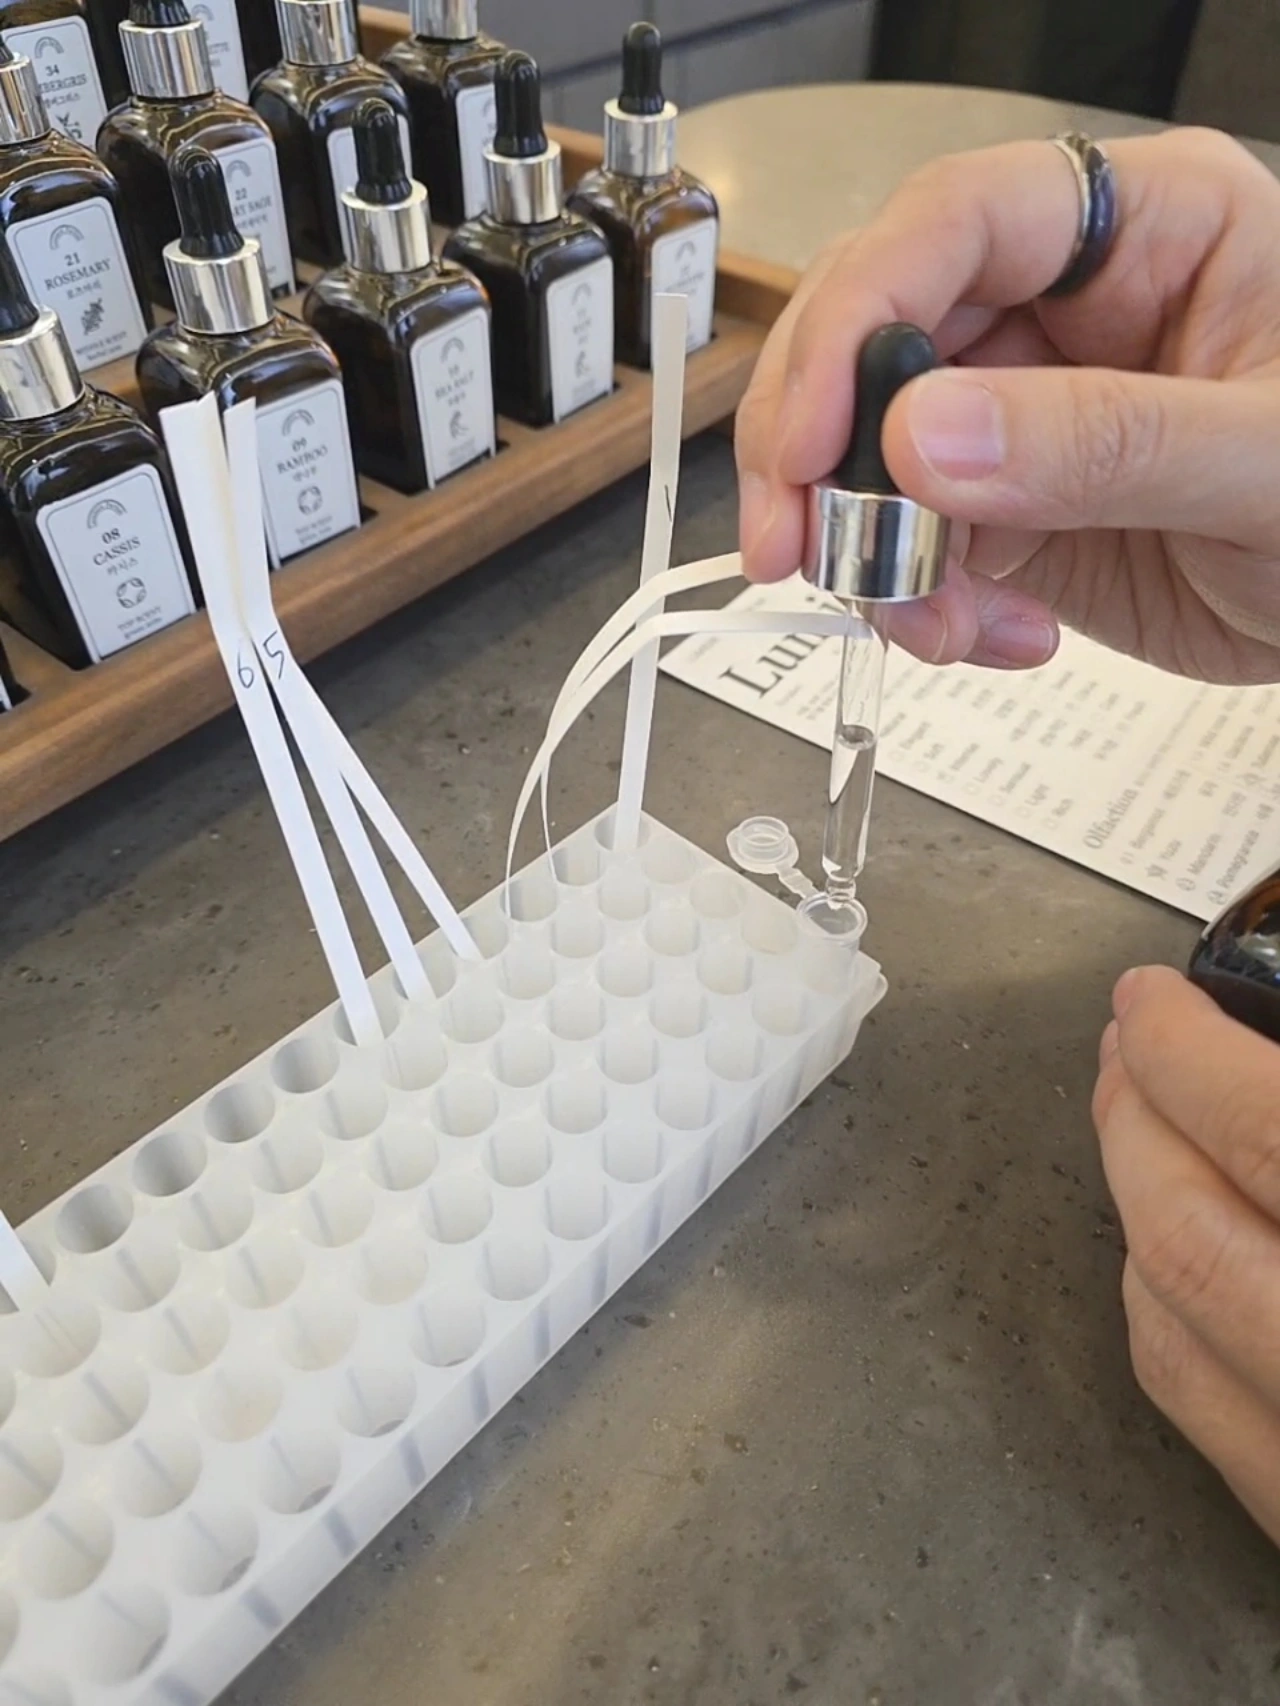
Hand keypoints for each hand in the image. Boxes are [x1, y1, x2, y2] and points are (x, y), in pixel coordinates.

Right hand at [735, 129, 1279, 683]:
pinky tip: (994, 636)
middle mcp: (1066, 307)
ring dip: (871, 551)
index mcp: (1146, 230)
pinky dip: (921, 602)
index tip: (807, 443)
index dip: (856, 320)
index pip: (953, 224)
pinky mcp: (1011, 503)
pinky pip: (912, 539)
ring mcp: (1027, 409)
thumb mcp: (1266, 462)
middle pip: (877, 332)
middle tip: (798, 549)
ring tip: (936, 624)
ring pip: (872, 452)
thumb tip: (926, 439)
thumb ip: (1103, 443)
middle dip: (820, 451)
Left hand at [1095, 965, 1279, 1542]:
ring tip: (1142, 1119)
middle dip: (1133, 1114)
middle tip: (1129, 1044)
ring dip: (1133, 1197)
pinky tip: (1171, 1246)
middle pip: (1184, 1228)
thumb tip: (1257, 1035)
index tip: (1149, 997)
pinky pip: (1196, 1401)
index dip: (1185, 1050)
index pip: (1259, 1133)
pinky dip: (1158, 1299)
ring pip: (1168, 1318)